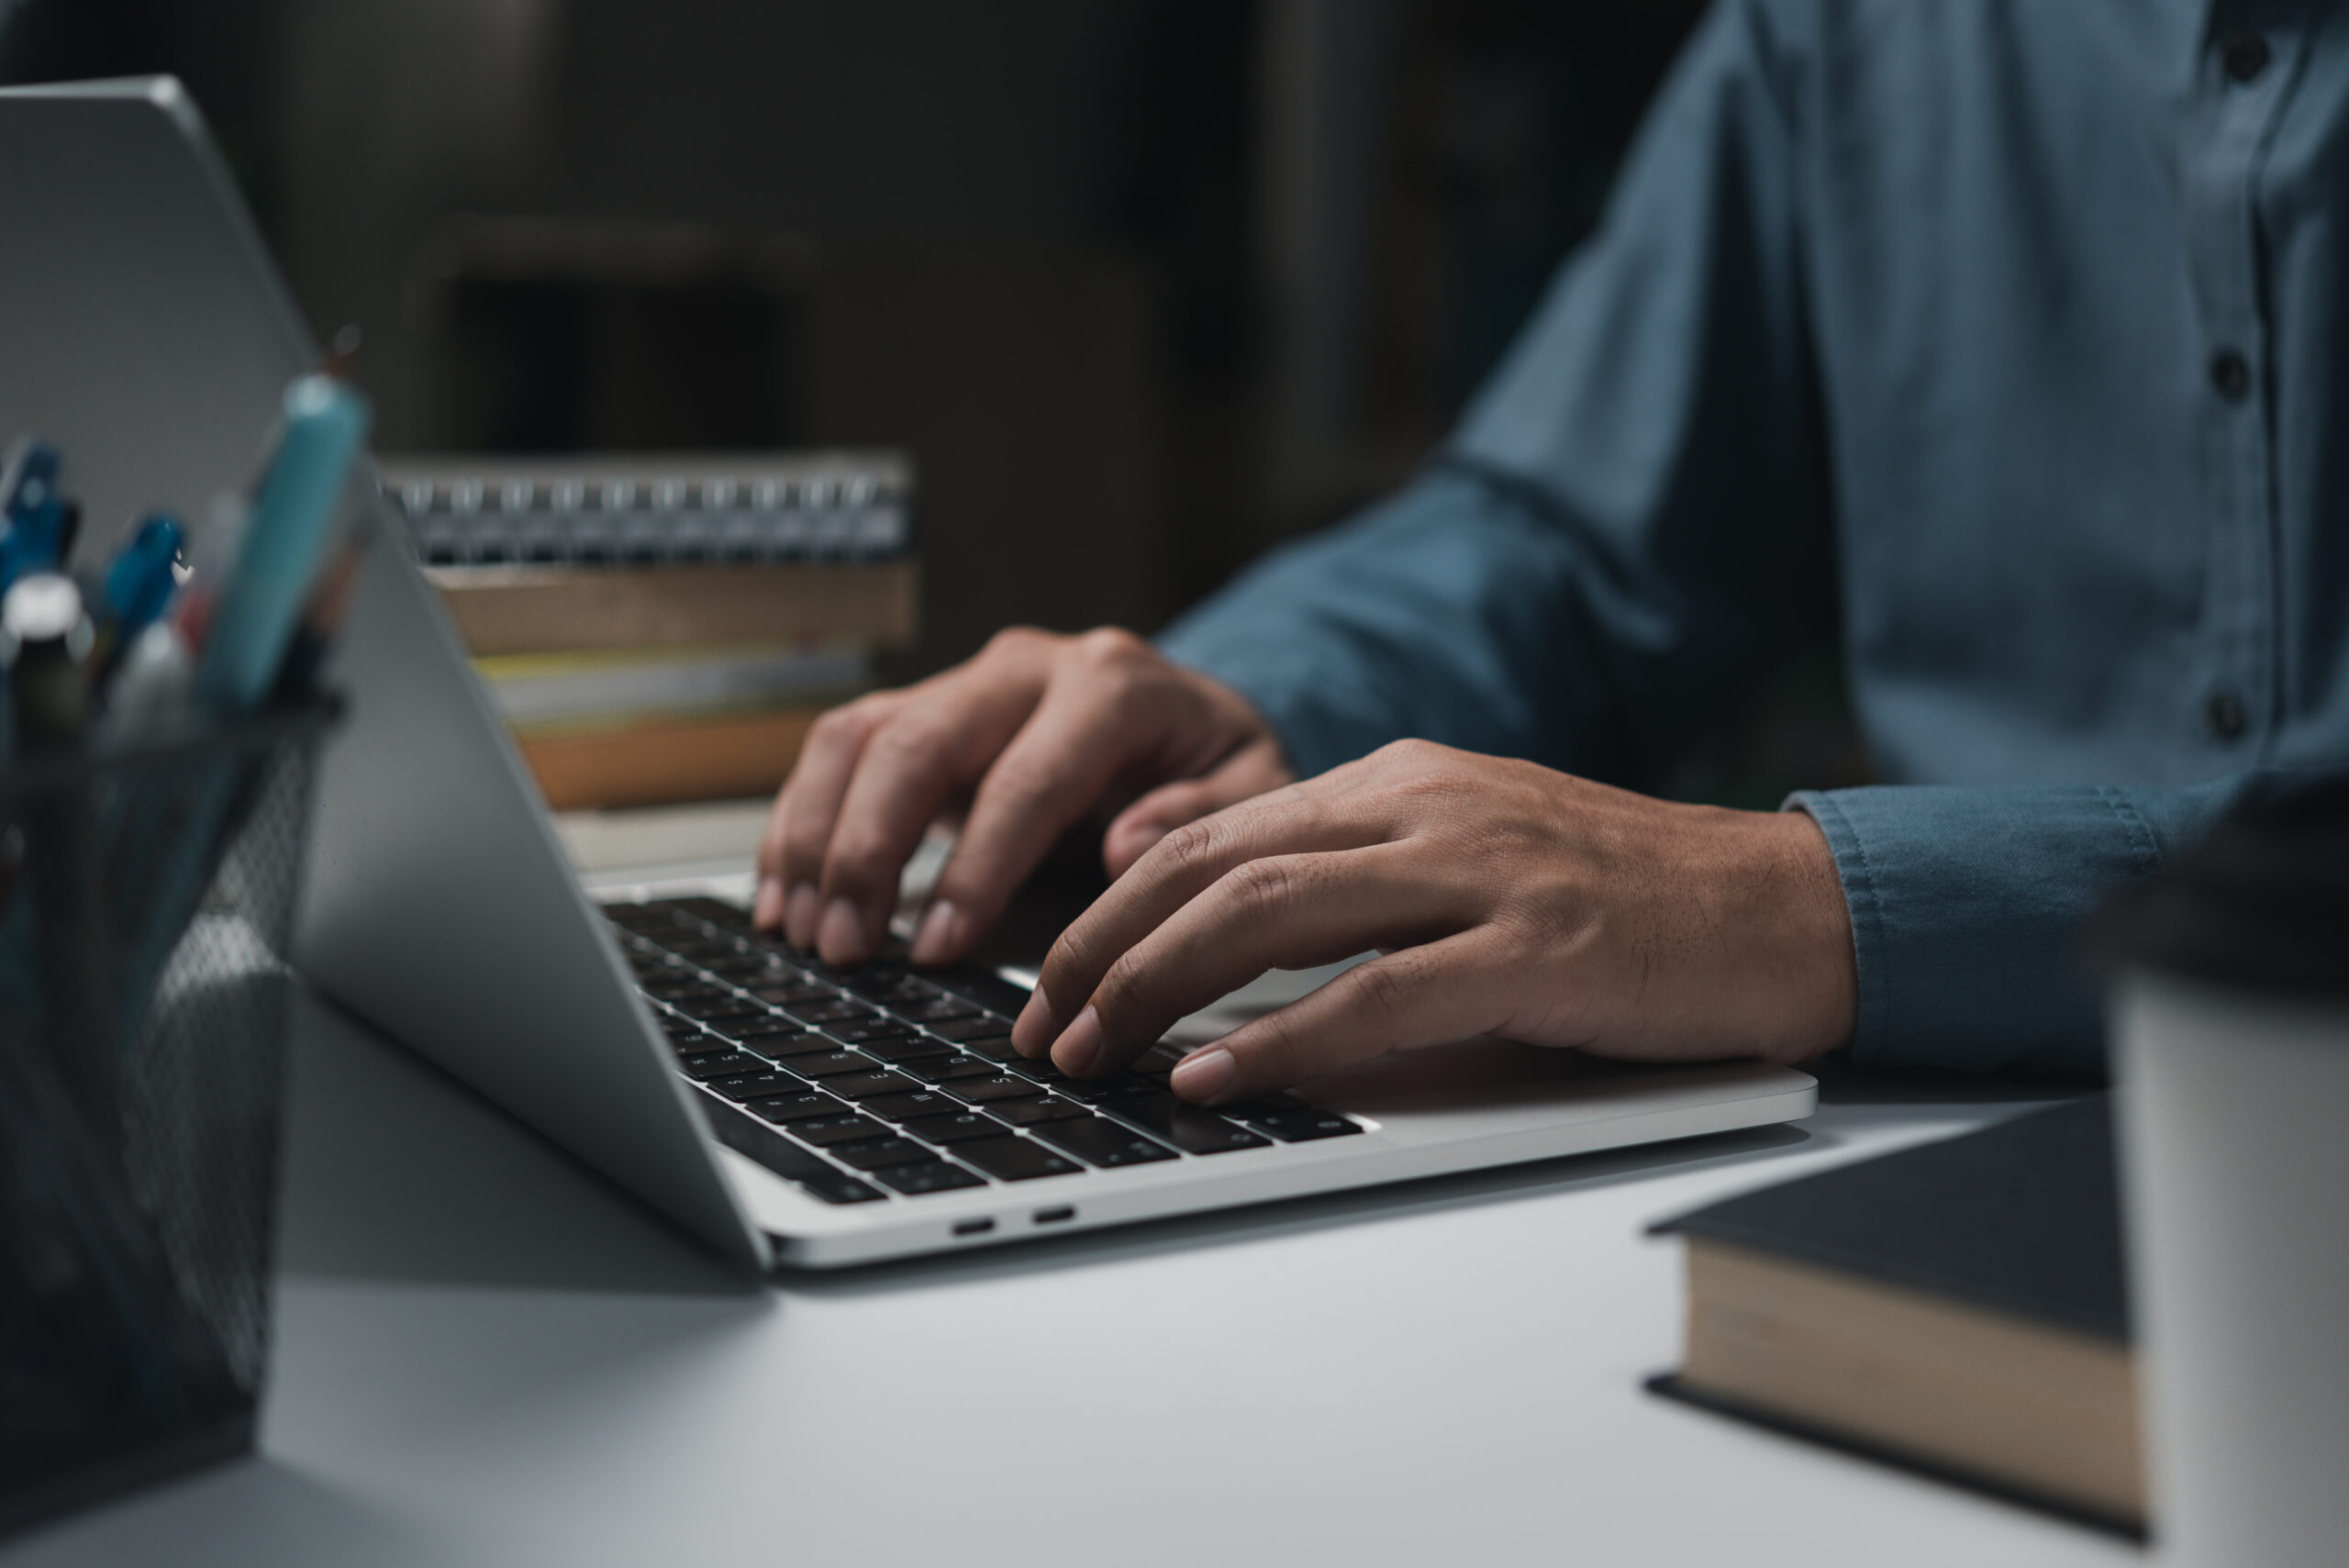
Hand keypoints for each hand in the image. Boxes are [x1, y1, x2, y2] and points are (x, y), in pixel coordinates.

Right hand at [755, 627, 1290, 965]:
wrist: (1192, 720)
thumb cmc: (1218, 768)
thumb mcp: (1251, 793)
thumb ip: (1201, 819)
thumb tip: (1123, 846)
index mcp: (1111, 684)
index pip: (1026, 777)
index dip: (975, 865)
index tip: (940, 945)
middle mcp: (1026, 667)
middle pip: (918, 742)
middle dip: (868, 850)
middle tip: (845, 946)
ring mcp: (965, 682)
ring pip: (861, 736)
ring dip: (817, 837)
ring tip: (803, 932)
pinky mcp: (924, 709)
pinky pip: (840, 749)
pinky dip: (801, 822)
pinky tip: (785, 895)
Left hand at [1009, 739, 1856, 1102]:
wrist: (1783, 908)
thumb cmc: (1623, 899)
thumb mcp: (1470, 857)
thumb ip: (1358, 882)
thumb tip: (1224, 946)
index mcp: (1400, 780)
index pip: (1215, 833)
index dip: (1114, 905)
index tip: (1054, 976)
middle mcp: (1426, 807)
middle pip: (1216, 867)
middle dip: (1104, 949)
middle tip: (1043, 1026)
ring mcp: (1480, 872)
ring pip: (1271, 915)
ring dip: (1161, 990)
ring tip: (1097, 1052)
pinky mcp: (1535, 949)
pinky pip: (1376, 995)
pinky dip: (1280, 1040)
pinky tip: (1214, 1076)